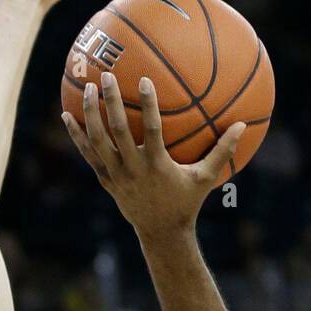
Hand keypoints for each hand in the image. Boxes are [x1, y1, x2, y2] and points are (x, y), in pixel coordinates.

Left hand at [62, 73, 245, 239]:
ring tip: (88, 88)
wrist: (162, 234)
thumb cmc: (186, 202)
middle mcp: (134, 169)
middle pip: (118, 132)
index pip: (151, 131)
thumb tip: (243, 126)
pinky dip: (77, 136)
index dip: (148, 106)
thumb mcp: (205, 178)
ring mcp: (117, 175)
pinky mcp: (106, 180)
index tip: (145, 80)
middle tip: (108, 76)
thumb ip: (223, 152)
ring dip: (90, 115)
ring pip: (98, 142)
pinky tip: (66, 114)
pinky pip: (88, 155)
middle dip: (111, 103)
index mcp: (157, 166)